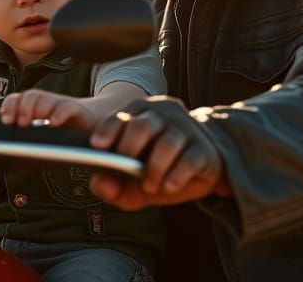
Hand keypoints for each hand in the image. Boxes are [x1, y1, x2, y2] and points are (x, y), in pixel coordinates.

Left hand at [0, 89, 96, 130]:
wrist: (93, 125)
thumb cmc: (65, 130)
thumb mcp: (42, 132)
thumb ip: (25, 131)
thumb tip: (2, 134)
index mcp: (36, 107)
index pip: (19, 98)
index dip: (10, 105)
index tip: (5, 120)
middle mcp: (48, 102)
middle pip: (31, 95)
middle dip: (22, 107)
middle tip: (19, 123)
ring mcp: (63, 105)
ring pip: (46, 98)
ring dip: (36, 108)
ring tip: (29, 124)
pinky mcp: (79, 111)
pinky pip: (67, 108)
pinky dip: (59, 114)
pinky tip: (53, 124)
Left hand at [89, 96, 229, 210]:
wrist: (203, 169)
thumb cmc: (160, 170)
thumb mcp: (133, 184)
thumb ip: (113, 186)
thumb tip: (98, 184)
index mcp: (141, 115)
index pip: (121, 116)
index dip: (108, 129)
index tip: (97, 146)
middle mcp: (163, 116)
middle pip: (143, 126)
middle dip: (130, 148)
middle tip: (126, 171)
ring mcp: (186, 130)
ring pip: (167, 143)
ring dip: (154, 168)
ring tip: (149, 186)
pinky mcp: (204, 149)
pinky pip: (190, 159)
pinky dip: (176, 175)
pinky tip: (168, 187)